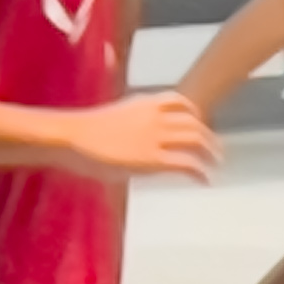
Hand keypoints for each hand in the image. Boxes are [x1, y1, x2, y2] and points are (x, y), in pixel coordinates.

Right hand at [65, 92, 216, 181]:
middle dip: (208, 137)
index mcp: (144, 103)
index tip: (199, 124)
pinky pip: (187, 164)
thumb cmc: (79, 132)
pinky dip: (201, 172)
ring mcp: (156, 137)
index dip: (194, 114)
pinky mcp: (153, 159)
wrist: (68, 136)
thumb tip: (130, 135)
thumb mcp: (112, 118)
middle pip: (194, 122)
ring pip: (196, 140)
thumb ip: (129, 122)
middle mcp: (155, 117)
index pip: (179, 102)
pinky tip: (205, 181)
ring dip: (210, 153)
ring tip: (215, 164)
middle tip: (215, 150)